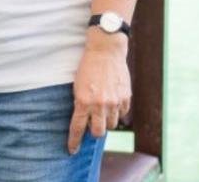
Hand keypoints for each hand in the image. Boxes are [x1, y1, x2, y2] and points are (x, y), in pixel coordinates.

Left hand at [67, 31, 130, 154]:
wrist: (106, 49)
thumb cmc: (88, 66)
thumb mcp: (77, 84)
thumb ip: (81, 102)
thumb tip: (83, 120)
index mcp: (83, 101)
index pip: (77, 128)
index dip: (74, 141)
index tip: (72, 150)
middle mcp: (99, 104)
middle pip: (98, 132)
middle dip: (94, 131)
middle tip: (92, 124)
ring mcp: (114, 102)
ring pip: (112, 125)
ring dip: (107, 121)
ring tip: (103, 109)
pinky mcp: (125, 97)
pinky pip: (122, 114)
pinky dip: (117, 111)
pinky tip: (113, 101)